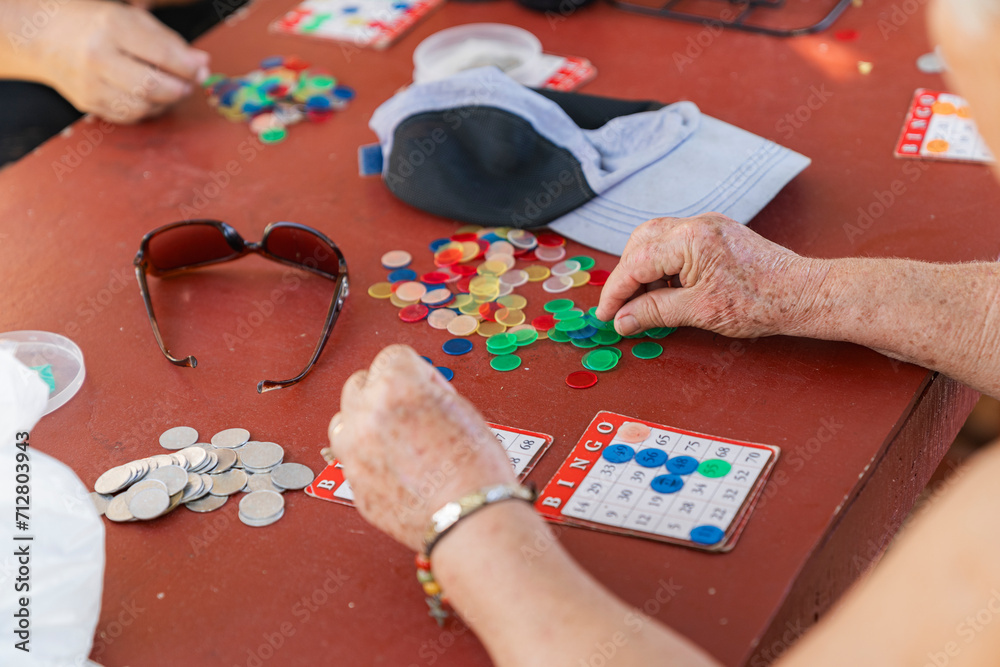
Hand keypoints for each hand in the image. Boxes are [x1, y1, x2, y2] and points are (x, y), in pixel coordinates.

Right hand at [31, 0, 208, 121]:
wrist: (42, 34)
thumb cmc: (93, 22)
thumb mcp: (131, 18)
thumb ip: (168, 41)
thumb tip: (201, 64)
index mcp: (112, 27)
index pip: (163, 55)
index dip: (189, 68)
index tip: (201, 70)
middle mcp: (98, 56)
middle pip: (153, 87)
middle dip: (180, 89)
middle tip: (189, 83)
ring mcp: (90, 83)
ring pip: (143, 107)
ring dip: (165, 103)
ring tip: (170, 88)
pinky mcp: (87, 103)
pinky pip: (129, 116)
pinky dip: (147, 110)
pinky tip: (149, 96)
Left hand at [328, 345, 515, 551]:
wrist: (470, 517)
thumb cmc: (475, 469)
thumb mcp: (461, 408)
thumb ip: (427, 393)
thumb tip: (415, 393)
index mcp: (395, 386)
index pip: (392, 356)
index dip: (417, 371)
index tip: (427, 386)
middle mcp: (366, 414)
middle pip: (360, 383)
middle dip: (384, 392)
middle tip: (410, 410)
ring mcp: (353, 451)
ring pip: (343, 420)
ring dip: (364, 422)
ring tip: (394, 436)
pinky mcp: (353, 482)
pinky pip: (350, 457)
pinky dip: (367, 456)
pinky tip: (394, 465)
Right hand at [595, 213, 821, 337]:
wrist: (803, 294)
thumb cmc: (760, 302)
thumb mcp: (699, 312)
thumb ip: (655, 312)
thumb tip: (623, 320)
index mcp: (690, 239)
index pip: (636, 263)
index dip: (616, 292)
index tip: (606, 315)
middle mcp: (696, 224)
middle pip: (641, 244)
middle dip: (627, 276)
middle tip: (621, 309)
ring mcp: (707, 226)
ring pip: (655, 241)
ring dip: (644, 271)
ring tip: (646, 303)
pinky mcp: (716, 234)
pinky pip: (675, 243)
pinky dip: (663, 267)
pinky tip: (667, 291)